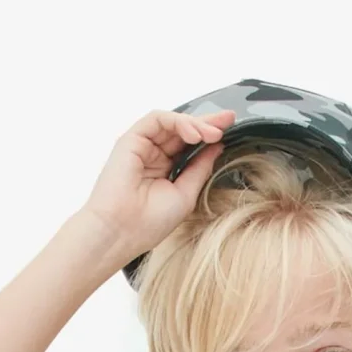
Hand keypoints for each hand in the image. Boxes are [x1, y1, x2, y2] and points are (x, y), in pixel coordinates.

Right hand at [81, 108, 237, 260]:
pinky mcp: (131, 139)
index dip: (209, 137)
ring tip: (213, 133)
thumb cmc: (148, 223)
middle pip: (183, 131)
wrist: (120, 232)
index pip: (190, 147)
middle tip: (229, 120)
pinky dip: (178, 122)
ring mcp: (142, 146)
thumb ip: (200, 169)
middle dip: (207, 123)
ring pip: (172, 123)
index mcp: (165, 170)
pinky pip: (157, 119)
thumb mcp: (186, 194)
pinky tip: (194, 133)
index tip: (231, 131)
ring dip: (195, 124)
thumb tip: (216, 146)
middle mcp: (153, 155)